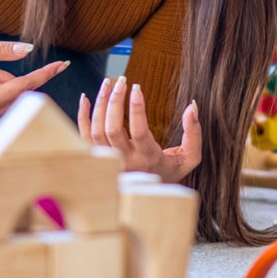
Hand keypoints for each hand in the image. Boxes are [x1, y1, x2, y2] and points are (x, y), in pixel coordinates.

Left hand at [78, 74, 201, 182]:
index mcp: (148, 158)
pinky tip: (86, 97)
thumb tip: (192, 106)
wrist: (146, 197)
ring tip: (108, 83)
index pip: (140, 131)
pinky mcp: (96, 159)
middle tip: (122, 79)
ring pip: (97, 131)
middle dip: (115, 101)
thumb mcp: (189, 157)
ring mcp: (108, 161)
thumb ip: (194, 133)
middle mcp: (126, 161)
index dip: (136, 108)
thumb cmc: (169, 171)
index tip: (137, 87)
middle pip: (113, 129)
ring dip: (100, 104)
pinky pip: (83, 137)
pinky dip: (82, 116)